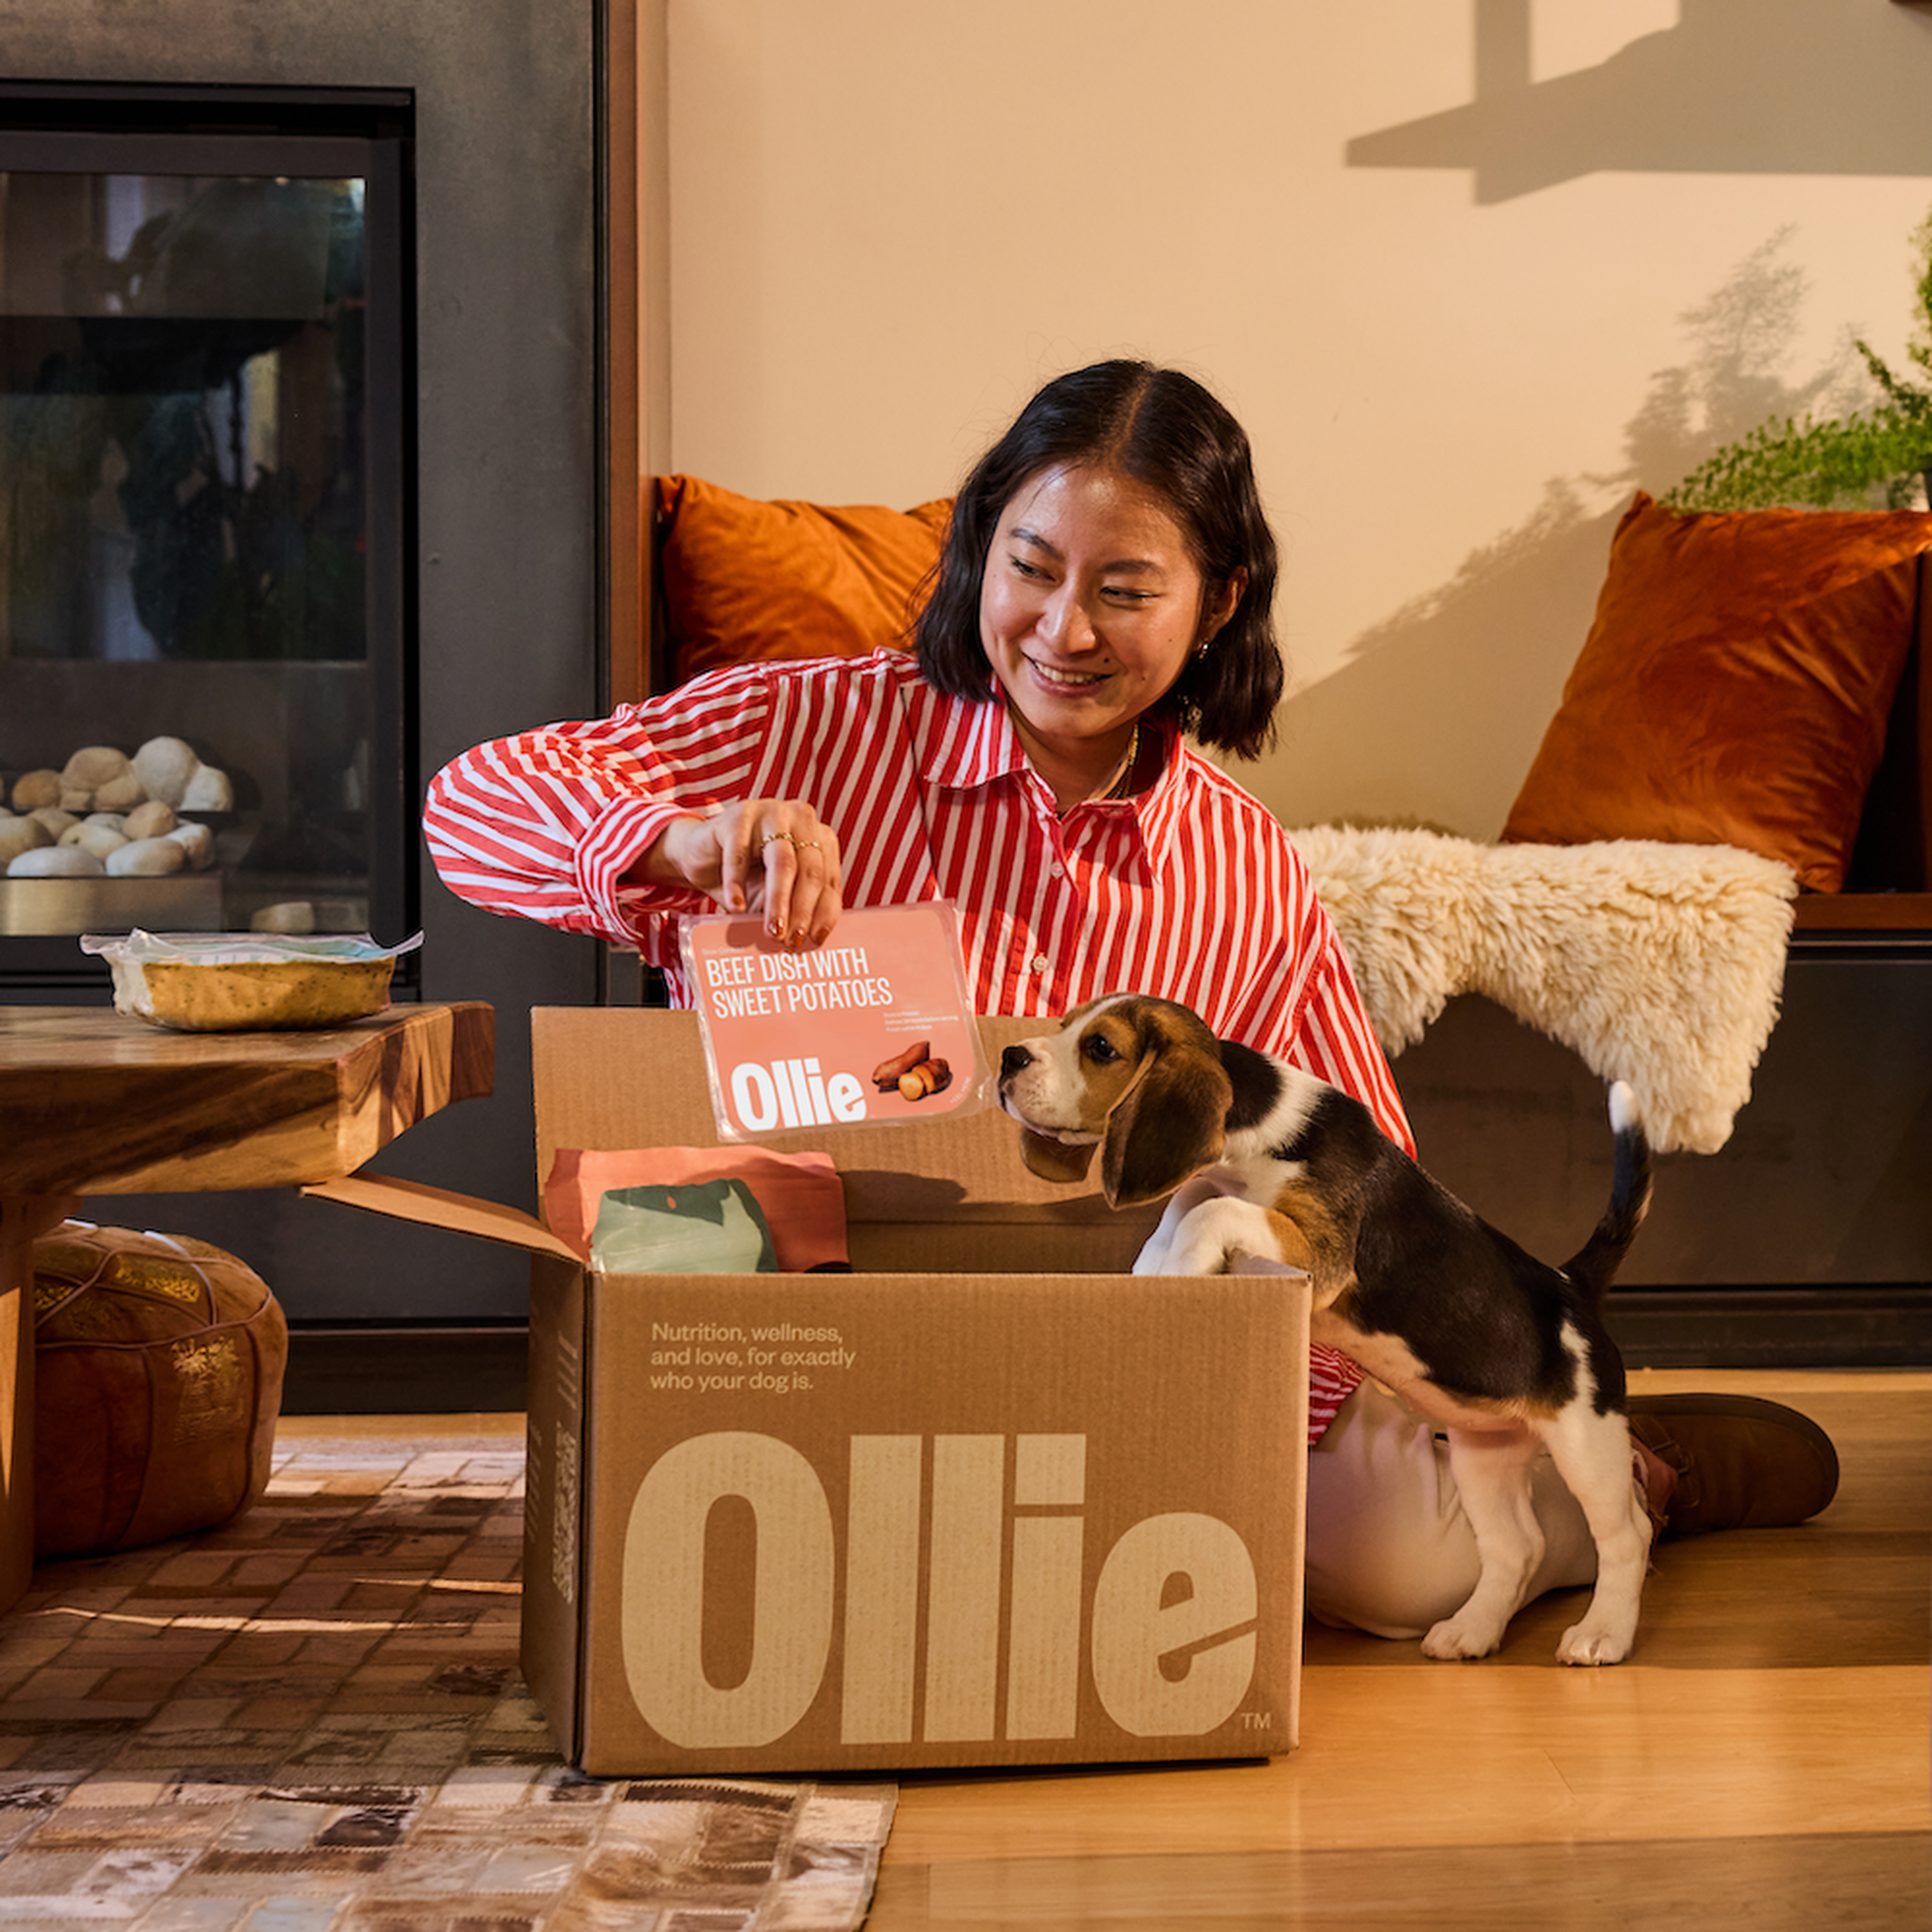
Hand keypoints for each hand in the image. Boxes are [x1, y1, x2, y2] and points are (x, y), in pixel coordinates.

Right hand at [651, 800, 843, 945]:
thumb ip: (792, 909)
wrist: (703, 855)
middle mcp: (802, 819)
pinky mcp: (738, 815)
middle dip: (802, 911)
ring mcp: (771, 812)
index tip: (817, 939)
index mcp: (820, 837)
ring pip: (782, 862)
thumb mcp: (775, 895)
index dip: (824, 911)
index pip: (829, 878)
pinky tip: (736, 906)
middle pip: (809, 871)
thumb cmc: (747, 876)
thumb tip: (804, 937)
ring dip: (778, 901)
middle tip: (793, 941)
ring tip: (773, 931)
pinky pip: (739, 854)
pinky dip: (737, 884)